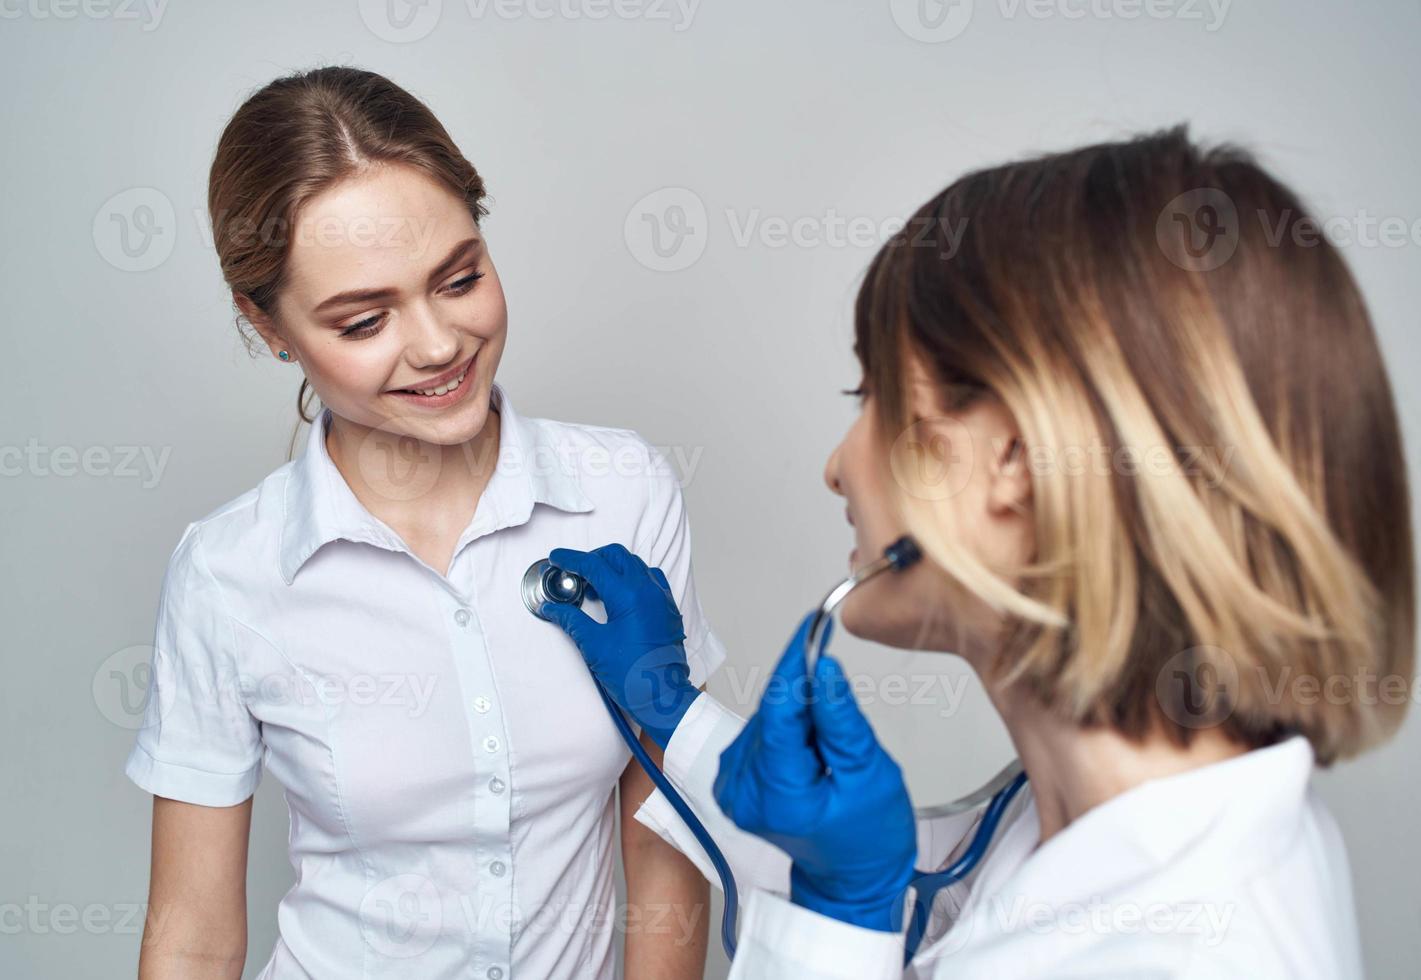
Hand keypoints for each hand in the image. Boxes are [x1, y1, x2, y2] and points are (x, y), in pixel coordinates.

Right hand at [540, 543, 698, 749]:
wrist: (662, 697)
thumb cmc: (632, 675)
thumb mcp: (593, 645)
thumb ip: (571, 620)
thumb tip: (552, 608)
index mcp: (629, 595)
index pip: (595, 565)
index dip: (571, 559)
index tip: (556, 558)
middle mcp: (649, 590)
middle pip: (617, 556)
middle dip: (593, 559)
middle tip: (574, 573)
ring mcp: (662, 598)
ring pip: (635, 565)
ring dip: (613, 568)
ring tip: (594, 590)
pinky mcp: (668, 608)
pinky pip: (649, 579)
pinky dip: (631, 579)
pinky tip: (619, 598)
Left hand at [712, 612, 916, 932]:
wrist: (854, 875)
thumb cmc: (869, 836)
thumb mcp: (869, 774)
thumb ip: (842, 721)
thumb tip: (824, 670)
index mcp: (774, 792)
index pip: (779, 709)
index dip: (796, 664)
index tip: (813, 629)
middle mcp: (741, 788)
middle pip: (772, 712)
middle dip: (806, 697)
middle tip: (841, 708)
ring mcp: (733, 786)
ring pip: (768, 718)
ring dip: (800, 714)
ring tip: (831, 746)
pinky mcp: (734, 778)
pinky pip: (763, 733)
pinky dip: (789, 728)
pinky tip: (812, 748)